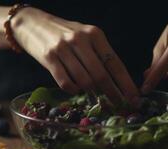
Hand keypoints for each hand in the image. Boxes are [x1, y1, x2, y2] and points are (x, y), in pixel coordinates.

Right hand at [11, 8, 138, 102]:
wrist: (33, 23)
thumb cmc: (63, 33)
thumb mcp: (84, 36)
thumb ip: (98, 55)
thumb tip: (115, 82)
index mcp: (94, 34)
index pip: (115, 63)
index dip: (126, 83)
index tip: (135, 98)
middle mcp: (80, 40)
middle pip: (102, 75)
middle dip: (113, 93)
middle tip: (119, 105)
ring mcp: (64, 48)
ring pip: (84, 81)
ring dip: (91, 93)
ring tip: (93, 95)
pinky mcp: (49, 58)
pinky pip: (65, 82)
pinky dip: (73, 90)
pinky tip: (75, 89)